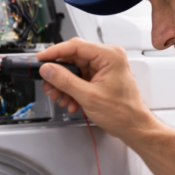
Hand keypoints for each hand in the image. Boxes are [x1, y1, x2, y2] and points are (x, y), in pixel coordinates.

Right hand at [36, 39, 156, 141]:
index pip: (76, 46)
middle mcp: (107, 59)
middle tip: (48, 84)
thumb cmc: (123, 113)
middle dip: (59, 74)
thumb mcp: (88, 96)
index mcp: (109, 56)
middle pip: (74, 59)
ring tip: (58, 96)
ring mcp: (104, 69)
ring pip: (75, 71)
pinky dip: (72, 90)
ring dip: (64, 85)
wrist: (133, 127)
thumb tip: (48, 69)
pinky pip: (80, 79)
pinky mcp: (101, 79)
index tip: (41, 59)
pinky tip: (70, 101)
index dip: (55, 52)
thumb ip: (65, 81)